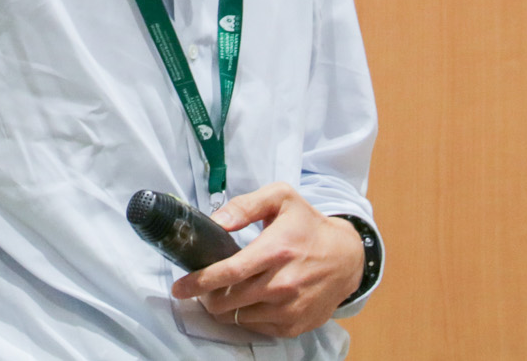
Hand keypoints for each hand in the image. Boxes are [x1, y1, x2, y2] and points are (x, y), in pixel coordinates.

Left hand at [168, 183, 364, 337]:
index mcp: (275, 250)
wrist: (347, 257)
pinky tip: (251, 300)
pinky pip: (256, 327)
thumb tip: (215, 221)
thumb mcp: (281, 199)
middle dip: (206, 296)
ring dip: (225, 307)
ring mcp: (289, 309)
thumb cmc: (308, 225)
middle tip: (203, 287)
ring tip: (228, 291)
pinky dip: (246, 316)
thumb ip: (245, 206)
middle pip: (227, 301)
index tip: (179, 287)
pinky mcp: (294, 325)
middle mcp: (282, 284)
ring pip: (238, 317)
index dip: (198, 282)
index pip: (228, 273)